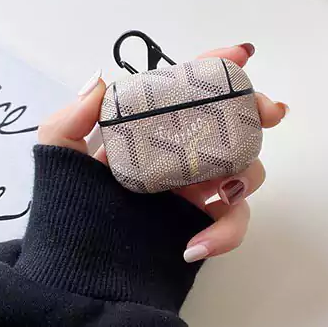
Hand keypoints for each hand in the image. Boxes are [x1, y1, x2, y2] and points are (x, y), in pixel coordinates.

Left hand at [38, 44, 287, 262]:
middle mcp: (182, 153)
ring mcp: (196, 188)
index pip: (189, 92)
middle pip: (232, 124)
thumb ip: (71, 119)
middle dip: (256, 111)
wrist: (77, 270)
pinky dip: (224, 234)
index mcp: (155, 130)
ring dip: (246, 174)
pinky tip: (193, 246)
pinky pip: (233, 224)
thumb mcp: (60, 155)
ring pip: (244, 171)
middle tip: (267, 111)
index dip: (216, 69)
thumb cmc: (69, 204)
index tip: (238, 56)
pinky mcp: (203, 223)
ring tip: (224, 189)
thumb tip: (99, 80)